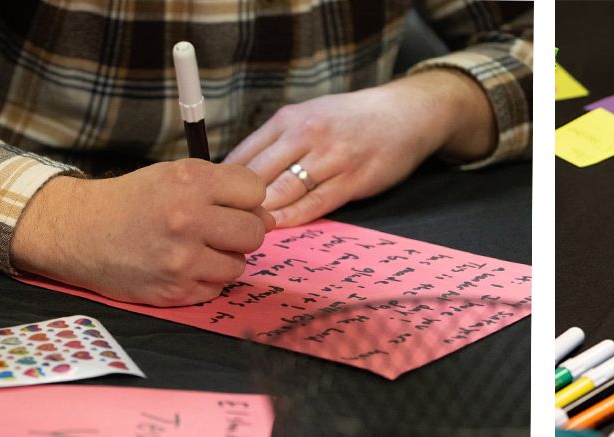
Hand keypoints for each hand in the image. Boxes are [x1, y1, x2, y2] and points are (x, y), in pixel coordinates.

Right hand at [12, 161, 273, 306]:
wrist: (79, 232)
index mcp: (190, 182)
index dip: (245, 197)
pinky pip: (217, 288)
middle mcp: (188, 220)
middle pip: (254, 231)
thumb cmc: (133, 200)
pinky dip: (207, 279)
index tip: (229, 202)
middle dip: (242, 230)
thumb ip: (223, 188)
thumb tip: (269, 217)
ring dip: (225, 257)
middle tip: (217, 229)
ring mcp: (182, 260)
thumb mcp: (175, 175)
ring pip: (239, 264)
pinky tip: (184, 266)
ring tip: (197, 247)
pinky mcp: (175, 292)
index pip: (255, 190)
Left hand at [224, 69, 494, 227]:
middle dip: (235, 203)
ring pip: (283, 191)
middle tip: (220, 225)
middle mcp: (306, 134)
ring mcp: (331, 156)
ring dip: (261, 213)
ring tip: (243, 231)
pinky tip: (277, 227)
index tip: (210, 204)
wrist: (404, 114)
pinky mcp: (354, 178)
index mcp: (289, 118)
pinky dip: (293, 218)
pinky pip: (315, 204)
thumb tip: (238, 173)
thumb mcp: (309, 116)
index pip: (242, 154)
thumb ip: (277, 141)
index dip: (221, 183)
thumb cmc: (351, 119)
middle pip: (257, 175)